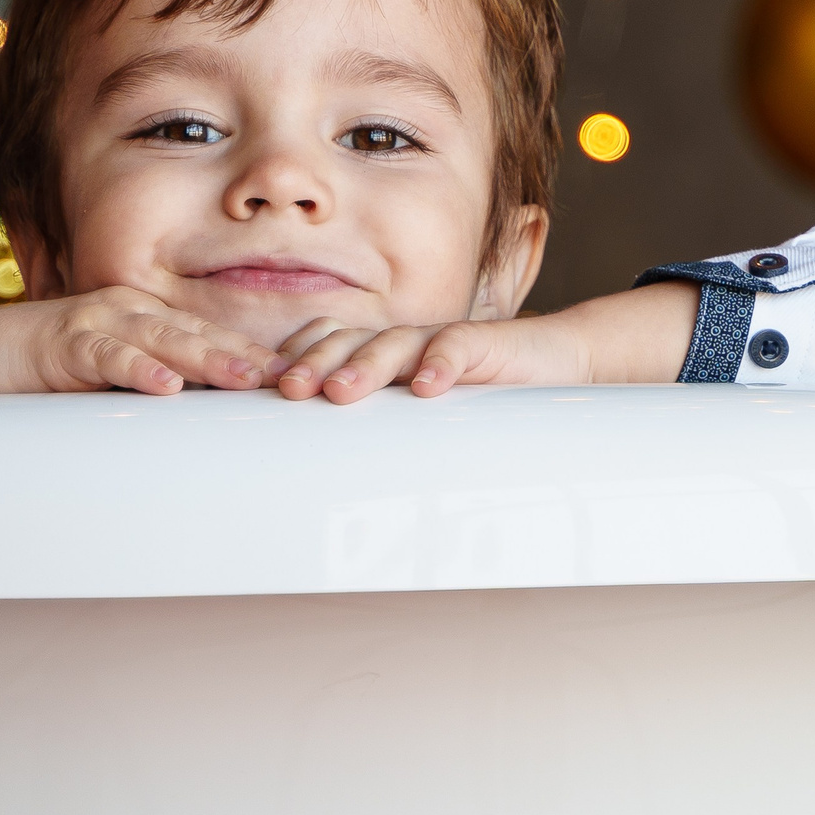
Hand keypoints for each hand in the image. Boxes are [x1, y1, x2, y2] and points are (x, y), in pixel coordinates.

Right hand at [0, 276, 284, 396]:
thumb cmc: (41, 371)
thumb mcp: (107, 379)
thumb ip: (150, 388)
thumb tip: (205, 426)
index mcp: (144, 320)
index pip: (209, 337)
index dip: (255, 356)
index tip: (301, 378)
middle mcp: (128, 312)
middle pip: (199, 334)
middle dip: (249, 355)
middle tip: (296, 377)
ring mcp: (95, 322)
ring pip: (162, 338)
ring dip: (207, 358)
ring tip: (247, 377)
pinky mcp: (61, 341)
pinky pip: (103, 354)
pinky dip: (134, 368)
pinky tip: (163, 384)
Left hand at [274, 284, 695, 402]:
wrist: (551, 364)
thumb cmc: (475, 396)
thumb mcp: (419, 415)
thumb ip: (377, 427)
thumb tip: (316, 473)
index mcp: (379, 353)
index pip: (325, 344)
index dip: (295, 362)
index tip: (263, 394)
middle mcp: (403, 342)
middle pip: (348, 342)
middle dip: (315, 365)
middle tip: (289, 393)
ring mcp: (441, 340)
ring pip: (395, 344)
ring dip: (366, 365)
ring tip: (341, 392)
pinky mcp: (485, 344)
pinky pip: (459, 347)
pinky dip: (441, 363)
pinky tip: (429, 386)